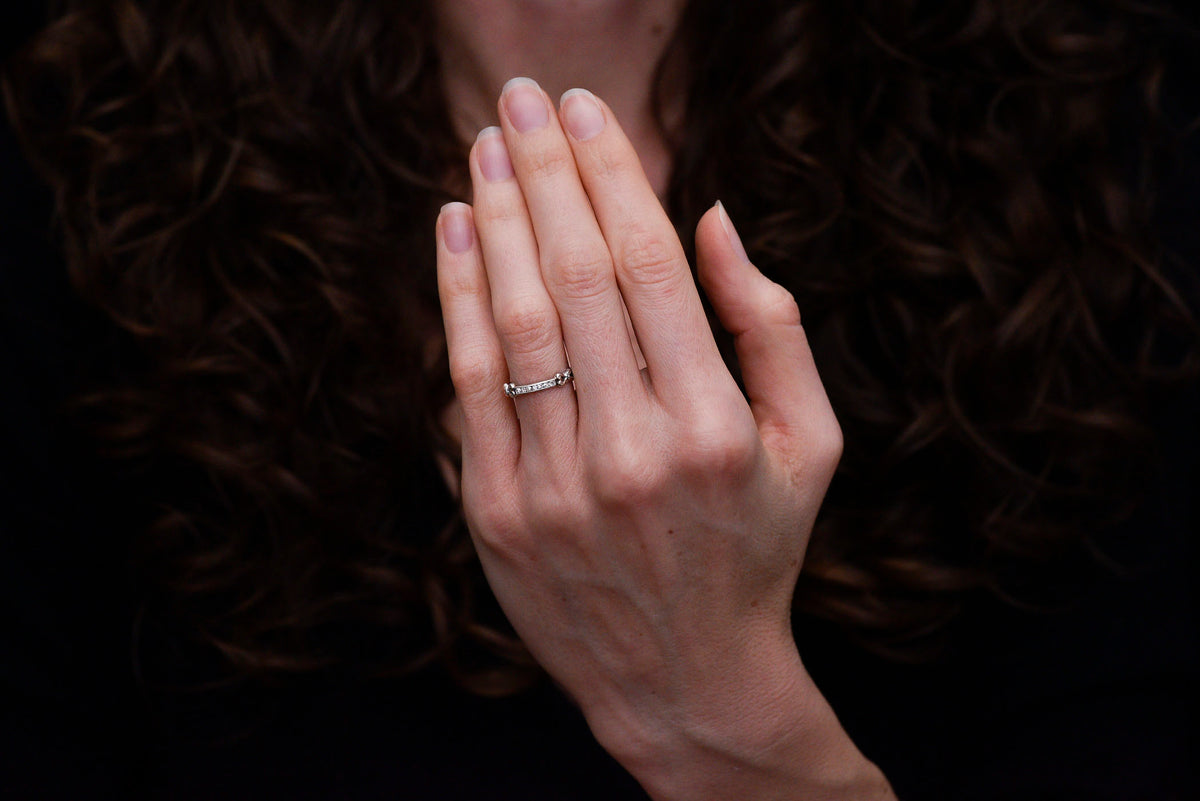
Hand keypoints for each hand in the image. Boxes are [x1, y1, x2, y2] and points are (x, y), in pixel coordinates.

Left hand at [436, 78, 892, 800]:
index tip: (585, 112)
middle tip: (522, 98)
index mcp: (716, 426)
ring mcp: (556, 485)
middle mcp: (633, 451)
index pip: (650, 265)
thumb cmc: (755, 548)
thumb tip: (712, 217)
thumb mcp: (811, 443)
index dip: (611, 173)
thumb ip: (774, 326)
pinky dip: (457, 296)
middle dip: (544, 170)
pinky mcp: (497, 512)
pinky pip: (469, 382)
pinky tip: (454, 230)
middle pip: (577, 273)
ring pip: (515, 317)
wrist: (684, 678)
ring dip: (495, 217)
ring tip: (484, 145)